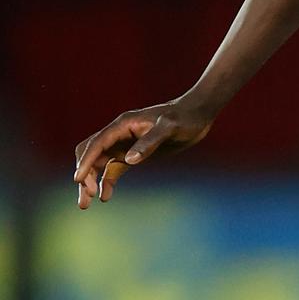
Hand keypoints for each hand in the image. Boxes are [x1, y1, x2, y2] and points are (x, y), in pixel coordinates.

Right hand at [73, 98, 214, 208]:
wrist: (198, 115)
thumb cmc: (184, 118)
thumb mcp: (169, 128)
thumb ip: (149, 142)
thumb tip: (129, 160)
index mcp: (123, 125)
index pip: (97, 143)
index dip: (86, 161)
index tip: (78, 180)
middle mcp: (119, 134)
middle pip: (91, 154)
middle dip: (84, 174)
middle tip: (86, 197)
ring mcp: (124, 144)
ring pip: (98, 164)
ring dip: (90, 181)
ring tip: (86, 204)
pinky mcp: (133, 153)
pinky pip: (112, 169)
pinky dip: (106, 181)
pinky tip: (106, 196)